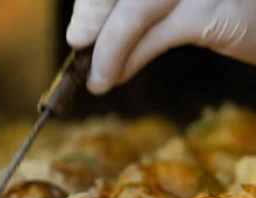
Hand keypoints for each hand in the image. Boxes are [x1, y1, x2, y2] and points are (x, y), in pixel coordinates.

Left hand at [66, 0, 255, 94]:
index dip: (94, 1)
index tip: (80, 26)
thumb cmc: (230, 2)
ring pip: (134, 11)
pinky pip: (156, 35)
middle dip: (93, 15)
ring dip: (107, 51)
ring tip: (99, 78)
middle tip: (79, 44)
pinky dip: (128, 59)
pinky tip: (117, 75)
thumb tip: (85, 30)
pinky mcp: (214, 8)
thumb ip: (136, 4)